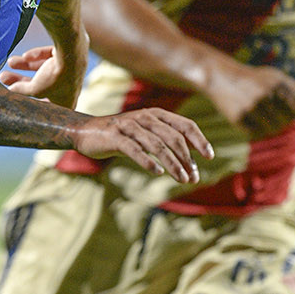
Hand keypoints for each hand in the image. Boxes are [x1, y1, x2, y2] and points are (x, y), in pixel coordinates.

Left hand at [0, 45, 78, 107]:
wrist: (72, 52)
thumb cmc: (57, 77)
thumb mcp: (35, 88)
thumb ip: (22, 90)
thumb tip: (11, 91)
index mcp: (66, 101)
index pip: (48, 107)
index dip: (33, 104)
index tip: (18, 100)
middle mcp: (69, 88)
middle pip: (41, 86)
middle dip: (21, 81)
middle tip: (5, 77)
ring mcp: (69, 70)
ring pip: (43, 69)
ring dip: (25, 65)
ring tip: (10, 61)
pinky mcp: (68, 55)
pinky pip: (49, 56)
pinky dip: (38, 55)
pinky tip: (26, 55)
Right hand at [72, 108, 213, 182]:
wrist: (85, 131)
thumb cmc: (120, 136)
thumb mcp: (145, 134)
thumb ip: (165, 142)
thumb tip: (190, 162)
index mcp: (156, 114)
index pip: (185, 125)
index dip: (199, 140)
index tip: (209, 157)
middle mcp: (145, 117)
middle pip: (174, 138)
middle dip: (187, 159)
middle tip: (193, 178)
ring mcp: (129, 126)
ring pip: (157, 145)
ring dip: (173, 164)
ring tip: (182, 179)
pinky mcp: (115, 137)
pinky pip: (134, 149)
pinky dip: (147, 161)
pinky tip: (157, 172)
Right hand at [202, 56, 294, 137]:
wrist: (219, 75)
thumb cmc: (250, 78)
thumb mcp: (272, 75)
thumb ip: (293, 86)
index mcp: (277, 83)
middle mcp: (265, 95)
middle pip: (286, 121)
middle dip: (286, 126)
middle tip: (282, 126)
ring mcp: (251, 107)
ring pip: (271, 130)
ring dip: (271, 130)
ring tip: (266, 125)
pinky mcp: (237, 117)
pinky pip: (253, 132)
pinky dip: (255, 131)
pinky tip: (252, 124)